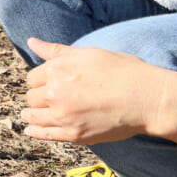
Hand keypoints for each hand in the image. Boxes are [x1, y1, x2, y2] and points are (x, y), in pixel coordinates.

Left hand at [20, 37, 164, 144]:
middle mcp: (55, 92)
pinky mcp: (73, 134)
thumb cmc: (122, 71)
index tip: (47, 83)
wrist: (147, 97)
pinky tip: (29, 129)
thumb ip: (56, 51)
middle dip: (38, 96)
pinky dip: (34, 131)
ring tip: (30, 114)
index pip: (33, 77)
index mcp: (57, 70)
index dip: (40, 80)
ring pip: (32, 115)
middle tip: (46, 97)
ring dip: (30, 114)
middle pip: (31, 96)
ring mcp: (63, 115)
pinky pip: (44, 134)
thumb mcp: (88, 53)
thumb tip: (31, 41)